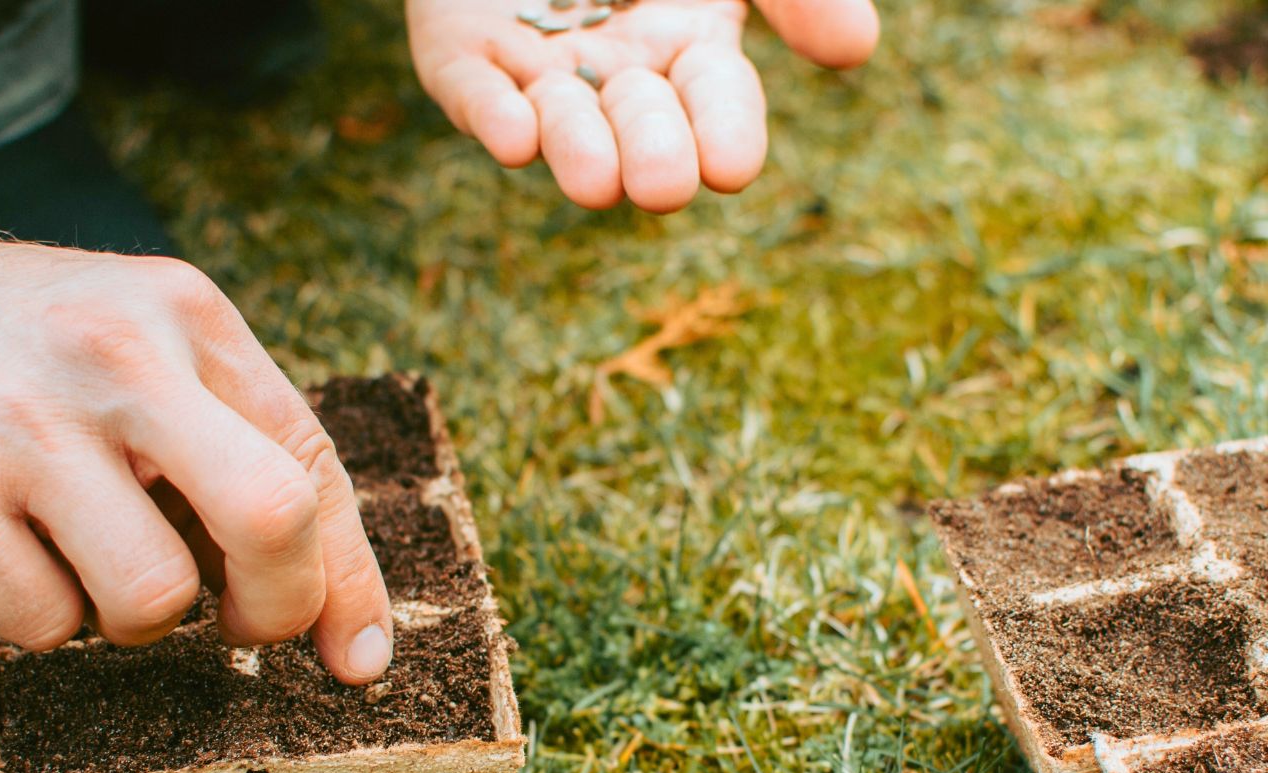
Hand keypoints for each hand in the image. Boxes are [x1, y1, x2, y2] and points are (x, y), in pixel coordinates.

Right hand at [0, 89, 392, 681]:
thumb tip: (324, 608)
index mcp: (187, 313)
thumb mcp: (137, 339)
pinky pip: (44, 625)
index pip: (312, 461)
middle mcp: (119, 355)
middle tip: (237, 628)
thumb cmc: (11, 345)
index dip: (350, 579)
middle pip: (272, 517)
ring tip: (81, 554)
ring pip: (153, 600)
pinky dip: (39, 617)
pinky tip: (3, 546)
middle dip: (276, 609)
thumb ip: (230, 439)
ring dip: (130, 618)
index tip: (354, 660)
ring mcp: (27, 421)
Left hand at [407, 0, 878, 211]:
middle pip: (641, 125)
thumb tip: (855, 49)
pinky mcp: (461, 60)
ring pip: (561, 124)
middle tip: (663, 184)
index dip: (725, 132)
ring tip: (595, 181)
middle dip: (653, 153)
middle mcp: (616, 72)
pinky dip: (492, 117)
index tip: (730, 167)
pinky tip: (515, 138)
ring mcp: (538, 71)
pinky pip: (475, 96)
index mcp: (689, 45)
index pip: (719, 101)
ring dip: (578, 152)